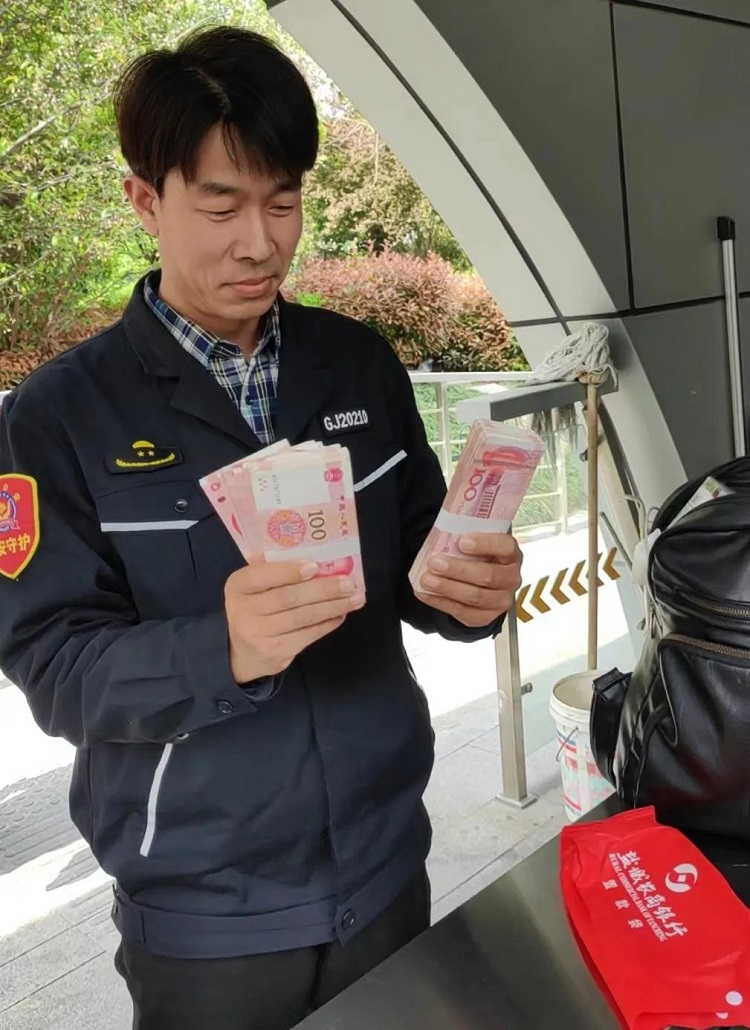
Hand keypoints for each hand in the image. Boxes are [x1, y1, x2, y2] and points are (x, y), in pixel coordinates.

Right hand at [225, 562, 364, 682]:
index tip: (315, 566)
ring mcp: (259, 635)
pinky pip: (308, 635)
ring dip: (333, 606)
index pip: (261, 576)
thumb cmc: (253, 609)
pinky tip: (342, 613)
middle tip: (348, 583)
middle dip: (323, 589)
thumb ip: (272, 571)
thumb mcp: (252, 587)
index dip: (289, 571)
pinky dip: (328, 623)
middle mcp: (244, 611)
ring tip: (354, 598)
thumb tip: (314, 555)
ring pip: (303, 617)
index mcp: (238, 586)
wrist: (240, 653)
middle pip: (289, 597)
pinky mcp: (276, 653)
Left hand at [414, 533, 522, 627]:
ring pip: (476, 597)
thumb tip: (442, 534)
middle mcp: (511, 578)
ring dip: (448, 588)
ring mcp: (501, 600)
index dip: (485, 544)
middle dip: (458, 570)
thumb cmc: (475, 556)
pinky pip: (464, 612)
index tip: (461, 542)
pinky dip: (441, 602)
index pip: (506, 547)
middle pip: (488, 575)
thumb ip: (464, 537)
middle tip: (435, 563)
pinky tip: (425, 593)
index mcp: (511, 554)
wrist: (476, 581)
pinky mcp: (487, 616)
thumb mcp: (474, 541)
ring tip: (427, 580)